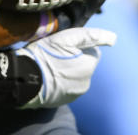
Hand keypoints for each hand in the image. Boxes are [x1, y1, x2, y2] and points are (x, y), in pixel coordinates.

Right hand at [0, 27, 115, 109]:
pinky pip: (64, 86)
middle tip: (53, 53)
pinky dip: (58, 80)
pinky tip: (46, 75)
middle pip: (83, 63)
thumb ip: (92, 36)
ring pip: (74, 75)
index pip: (92, 50)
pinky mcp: (62, 100)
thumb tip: (114, 38)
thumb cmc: (45, 54)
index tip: (62, 44)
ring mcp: (74, 94)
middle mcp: (86, 83)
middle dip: (73, 58)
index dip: (77, 45)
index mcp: (89, 66)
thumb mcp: (68, 38)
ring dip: (65, 69)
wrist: (24, 79)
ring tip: (48, 64)